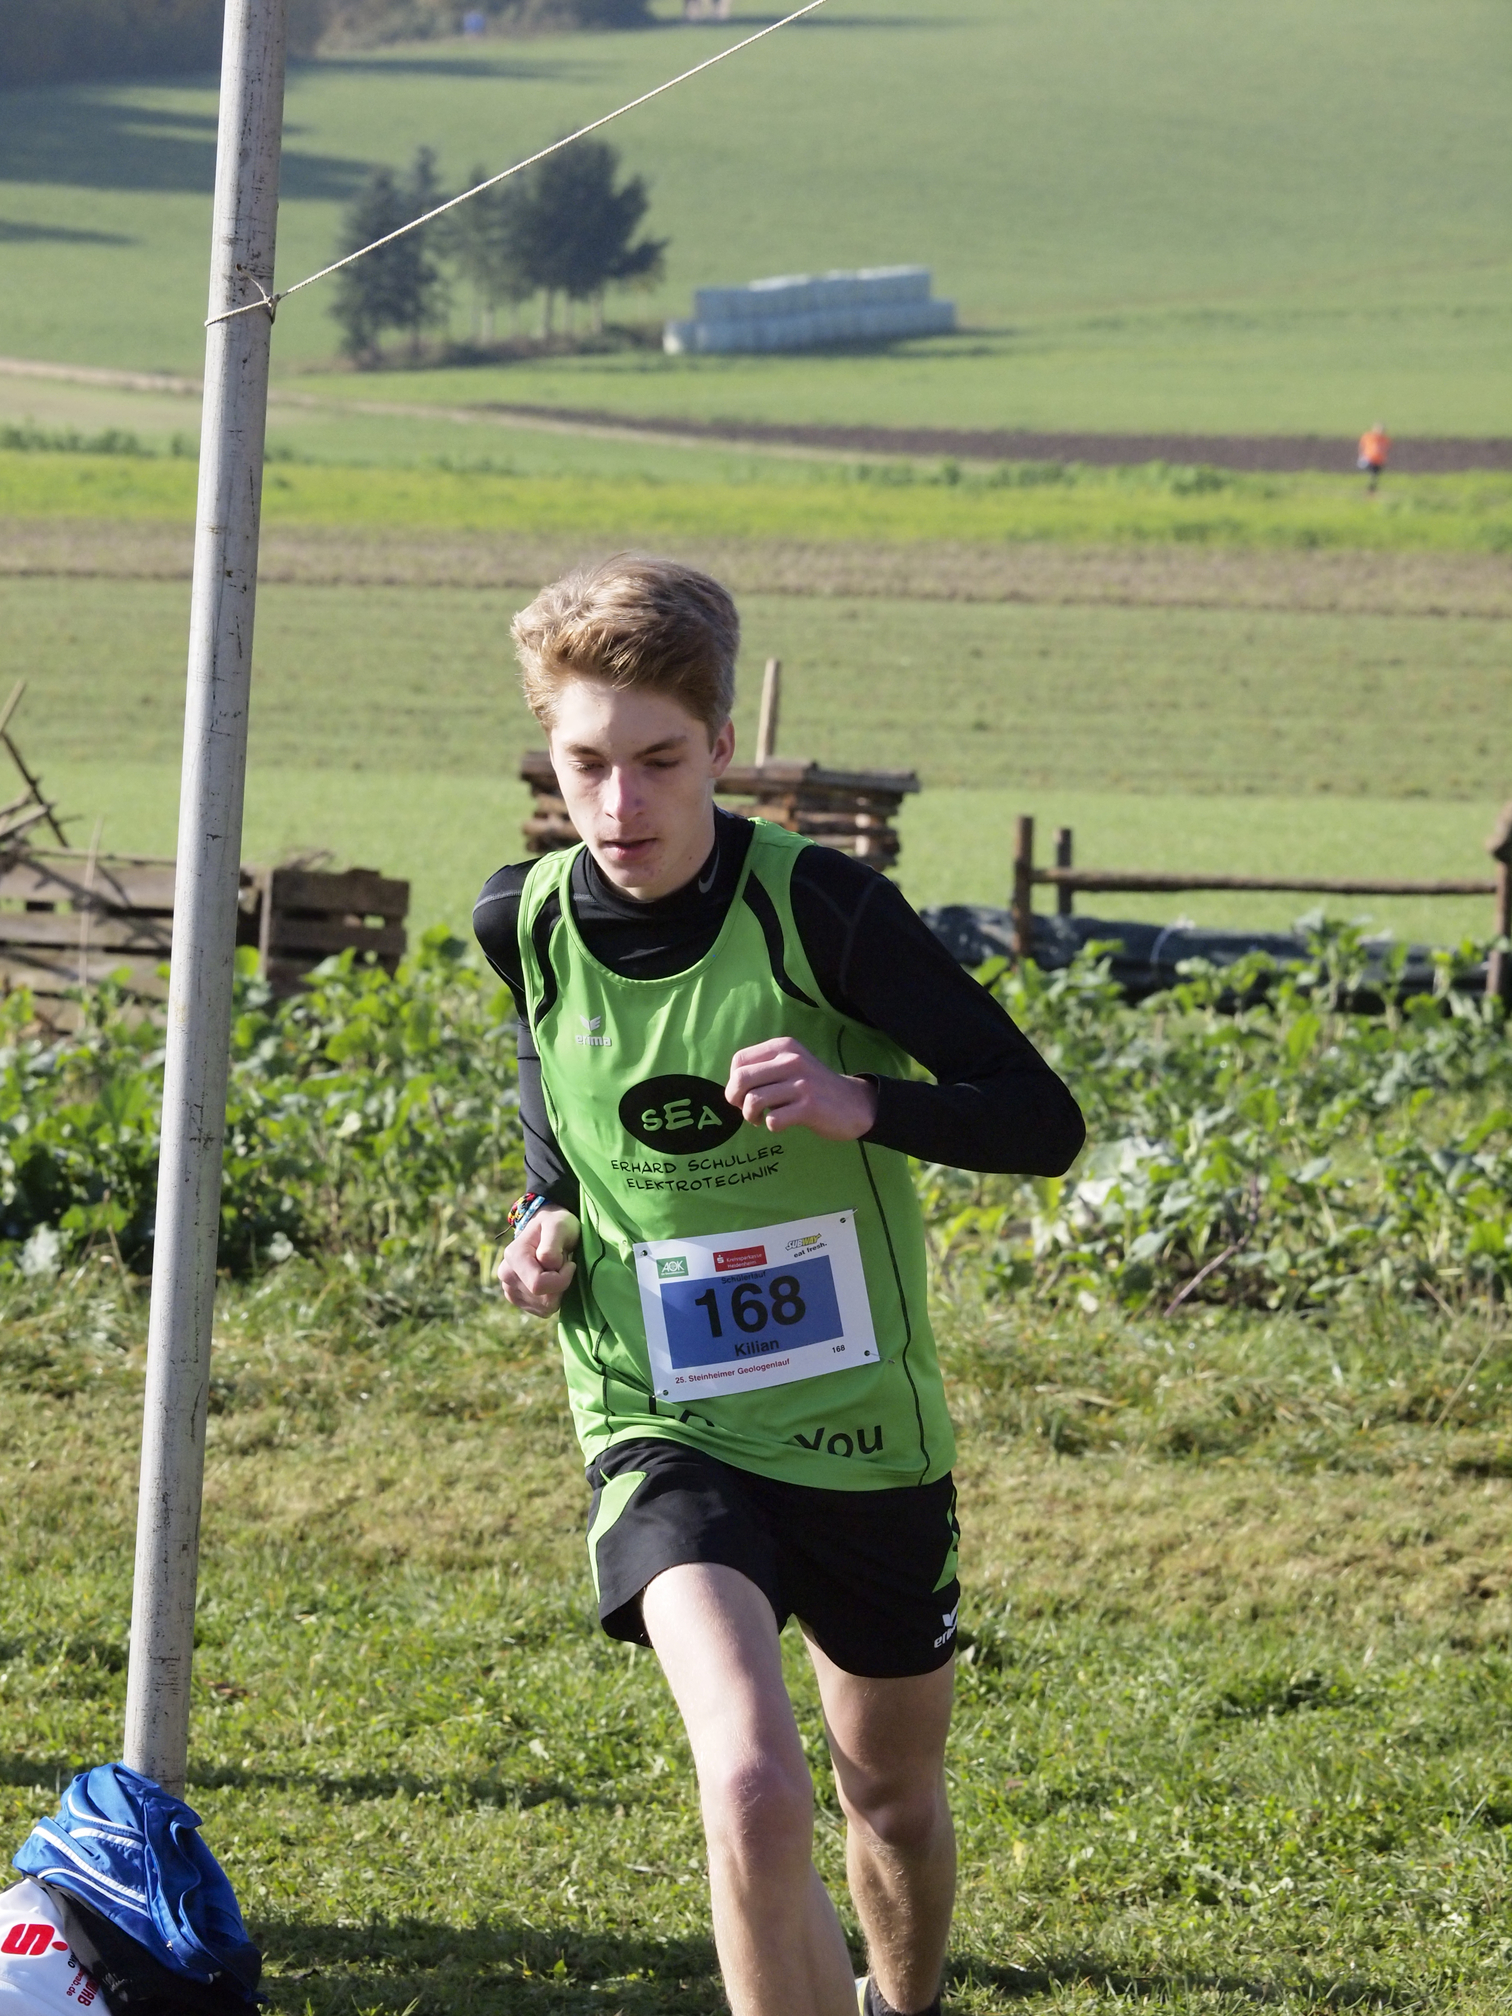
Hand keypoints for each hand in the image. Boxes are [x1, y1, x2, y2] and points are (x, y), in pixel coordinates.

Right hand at [497, 1205, 580, 1315]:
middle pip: (542, 1299)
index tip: (570, 1264)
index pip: (538, 1285)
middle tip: (562, 1264)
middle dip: (560, 1285)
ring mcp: (509, 1288)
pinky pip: (541, 1310)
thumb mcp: (559, 1226)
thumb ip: (551, 1245)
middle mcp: (506, 1274)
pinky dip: (553, 1298)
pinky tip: (552, 1280)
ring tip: (555, 1269)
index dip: (562, 1279)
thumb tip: (546, 1265)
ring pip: (543, 1307)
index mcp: (514, 1256)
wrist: (549, 1229)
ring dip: (557, 1291)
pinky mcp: (517, 1298)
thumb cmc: (557, 1225)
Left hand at [724, 1037, 877, 1140]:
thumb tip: (732, 1088)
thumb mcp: (792, 1065)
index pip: (739, 1060)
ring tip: (760, 1119)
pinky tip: (780, 1124)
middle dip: (735, 1099)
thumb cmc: (815, 1087)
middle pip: (740, 1079)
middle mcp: (791, 1060)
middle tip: (745, 1109)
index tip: (744, 1093)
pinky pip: (773, 1119)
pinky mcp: (810, 1107)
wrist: (854, 1103)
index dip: (734, 1081)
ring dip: (750, 1116)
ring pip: (753, 1100)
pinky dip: (771, 1126)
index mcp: (783, 1047)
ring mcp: (801, 1083)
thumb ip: (764, 1069)